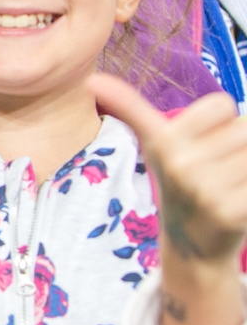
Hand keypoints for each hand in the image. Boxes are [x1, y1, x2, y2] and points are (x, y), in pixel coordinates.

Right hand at [90, 76, 246, 263]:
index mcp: (163, 140)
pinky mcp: (232, 213)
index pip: (222, 104)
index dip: (220, 123)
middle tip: (220, 170)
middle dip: (239, 147)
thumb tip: (91, 79)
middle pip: (245, 129)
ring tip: (230, 186)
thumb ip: (128, 106)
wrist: (191, 245)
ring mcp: (206, 190)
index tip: (205, 144)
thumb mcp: (152, 143)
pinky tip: (239, 205)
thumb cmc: (179, 181)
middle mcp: (181, 164)